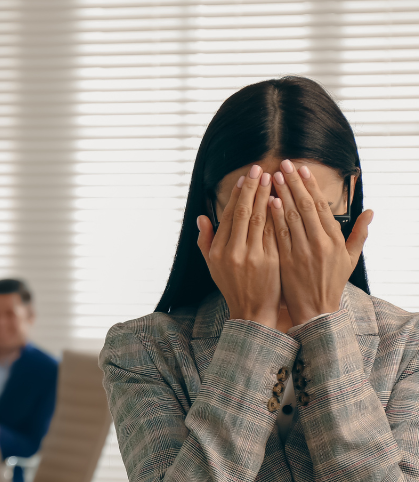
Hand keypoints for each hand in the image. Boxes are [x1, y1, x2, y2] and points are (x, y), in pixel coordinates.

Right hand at [197, 165, 280, 328]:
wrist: (252, 312)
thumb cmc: (233, 287)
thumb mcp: (213, 266)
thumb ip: (206, 240)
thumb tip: (202, 218)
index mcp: (219, 251)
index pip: (229, 216)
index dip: (238, 195)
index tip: (245, 178)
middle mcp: (234, 252)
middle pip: (244, 213)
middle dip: (252, 188)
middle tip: (260, 169)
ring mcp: (253, 256)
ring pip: (260, 219)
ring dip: (266, 196)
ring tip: (272, 178)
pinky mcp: (271, 261)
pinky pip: (274, 232)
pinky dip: (277, 214)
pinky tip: (280, 200)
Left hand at [270, 160, 373, 325]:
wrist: (316, 312)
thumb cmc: (331, 284)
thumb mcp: (350, 260)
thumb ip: (359, 235)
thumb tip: (370, 212)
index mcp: (335, 240)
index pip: (322, 206)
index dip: (311, 186)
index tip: (302, 169)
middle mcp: (320, 243)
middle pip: (306, 207)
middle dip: (294, 183)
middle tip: (284, 164)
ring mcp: (303, 252)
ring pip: (292, 217)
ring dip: (282, 195)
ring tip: (274, 177)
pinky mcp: (287, 261)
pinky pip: (280, 235)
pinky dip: (275, 217)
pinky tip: (269, 202)